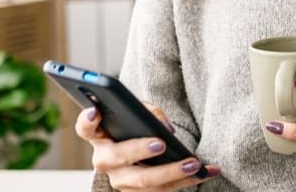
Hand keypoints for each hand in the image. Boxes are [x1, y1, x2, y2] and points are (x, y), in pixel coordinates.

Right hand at [74, 101, 219, 190]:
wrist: (143, 151)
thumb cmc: (138, 125)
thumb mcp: (140, 112)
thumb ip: (149, 112)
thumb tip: (165, 128)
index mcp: (99, 136)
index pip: (85, 128)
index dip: (87, 120)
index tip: (95, 111)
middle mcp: (105, 162)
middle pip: (118, 159)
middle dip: (139, 151)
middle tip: (161, 143)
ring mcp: (122, 181)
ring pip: (144, 182)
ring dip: (172, 172)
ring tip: (194, 163)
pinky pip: (165, 191)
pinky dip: (190, 180)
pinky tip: (209, 171)